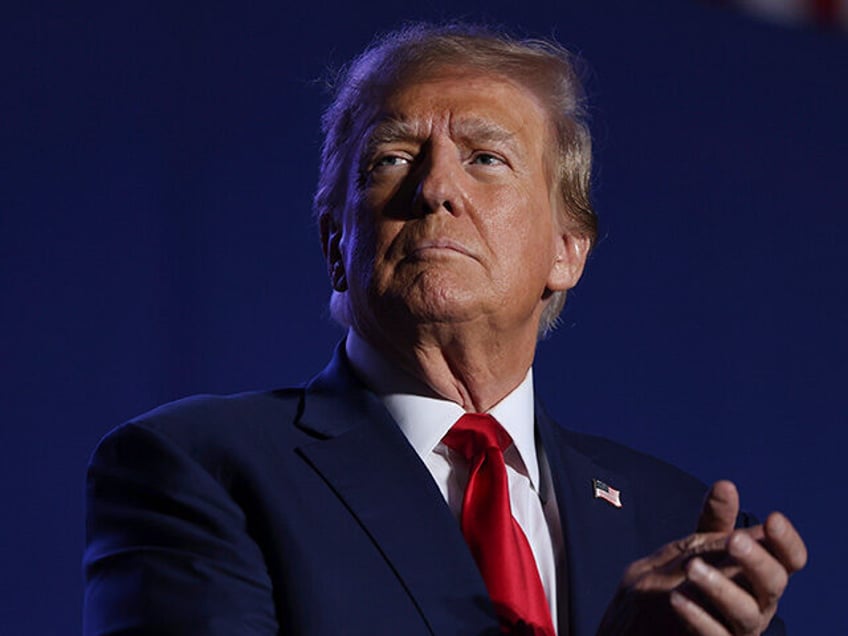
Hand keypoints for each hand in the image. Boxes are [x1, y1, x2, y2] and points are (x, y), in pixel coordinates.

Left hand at [597, 481, 806, 634]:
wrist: (646, 617)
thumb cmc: (686, 577)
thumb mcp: (699, 545)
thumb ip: (714, 520)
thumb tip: (726, 485)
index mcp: (760, 573)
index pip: (789, 559)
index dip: (787, 541)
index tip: (772, 519)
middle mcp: (758, 601)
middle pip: (774, 583)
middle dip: (757, 560)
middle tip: (733, 540)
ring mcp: (740, 627)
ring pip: (746, 612)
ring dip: (721, 587)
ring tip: (692, 568)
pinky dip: (697, 617)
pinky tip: (677, 599)